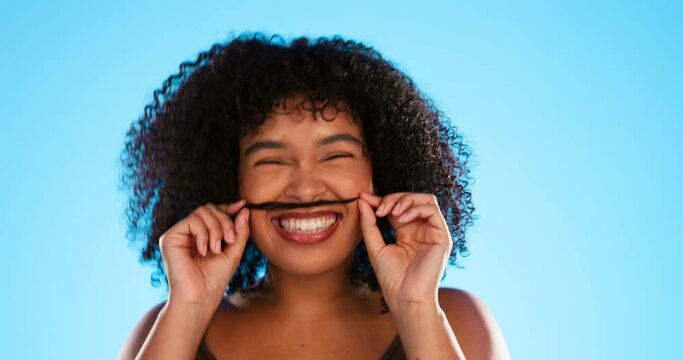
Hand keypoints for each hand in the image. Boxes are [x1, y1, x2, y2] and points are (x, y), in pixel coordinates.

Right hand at [159, 200, 249, 307]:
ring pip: (202, 212)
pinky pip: (192, 221)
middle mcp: (189, 232)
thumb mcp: (233, 252)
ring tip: (217, 248)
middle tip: (229, 240)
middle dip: (225, 221)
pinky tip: (203, 251)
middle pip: (209, 208)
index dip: (228, 207)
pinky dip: (203, 234)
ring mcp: (179, 234)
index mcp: (202, 235)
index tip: (243, 205)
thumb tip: (244, 209)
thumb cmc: (215, 279)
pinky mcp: (170, 237)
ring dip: (216, 229)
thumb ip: (240, 231)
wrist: (200, 297)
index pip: (214, 212)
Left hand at [357, 192, 452, 308]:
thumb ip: (369, 224)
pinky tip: (401, 218)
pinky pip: (432, 210)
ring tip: (391, 211)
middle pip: (412, 199)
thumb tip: (363, 200)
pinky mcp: (442, 236)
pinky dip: (416, 208)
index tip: (364, 198)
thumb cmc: (391, 278)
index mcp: (406, 232)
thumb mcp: (375, 247)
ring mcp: (433, 232)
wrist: (405, 298)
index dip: (381, 200)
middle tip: (379, 207)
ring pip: (425, 200)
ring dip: (406, 200)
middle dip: (393, 198)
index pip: (396, 206)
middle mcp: (421, 229)